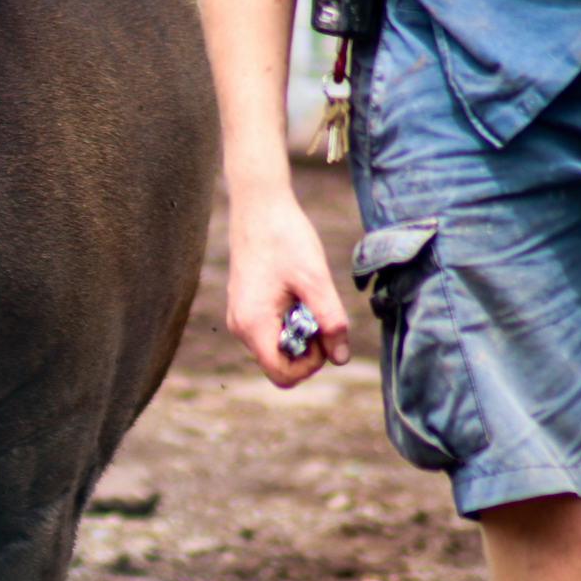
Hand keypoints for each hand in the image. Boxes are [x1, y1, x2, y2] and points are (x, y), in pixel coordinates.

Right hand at [225, 187, 350, 385]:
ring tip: (308, 299)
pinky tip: (297, 294)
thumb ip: (331, 322)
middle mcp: (240, 328)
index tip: (326, 336)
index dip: (311, 365)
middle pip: (279, 364)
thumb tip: (341, 358)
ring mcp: (240, 318)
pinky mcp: (244, 308)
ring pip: (275, 348)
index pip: (282, 374)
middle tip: (321, 314)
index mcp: (253, 325)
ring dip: (299, 334)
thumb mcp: (316, 280)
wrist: (259, 206)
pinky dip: (288, 322)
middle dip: (307, 349)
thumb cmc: (286, 238)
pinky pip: (269, 331)